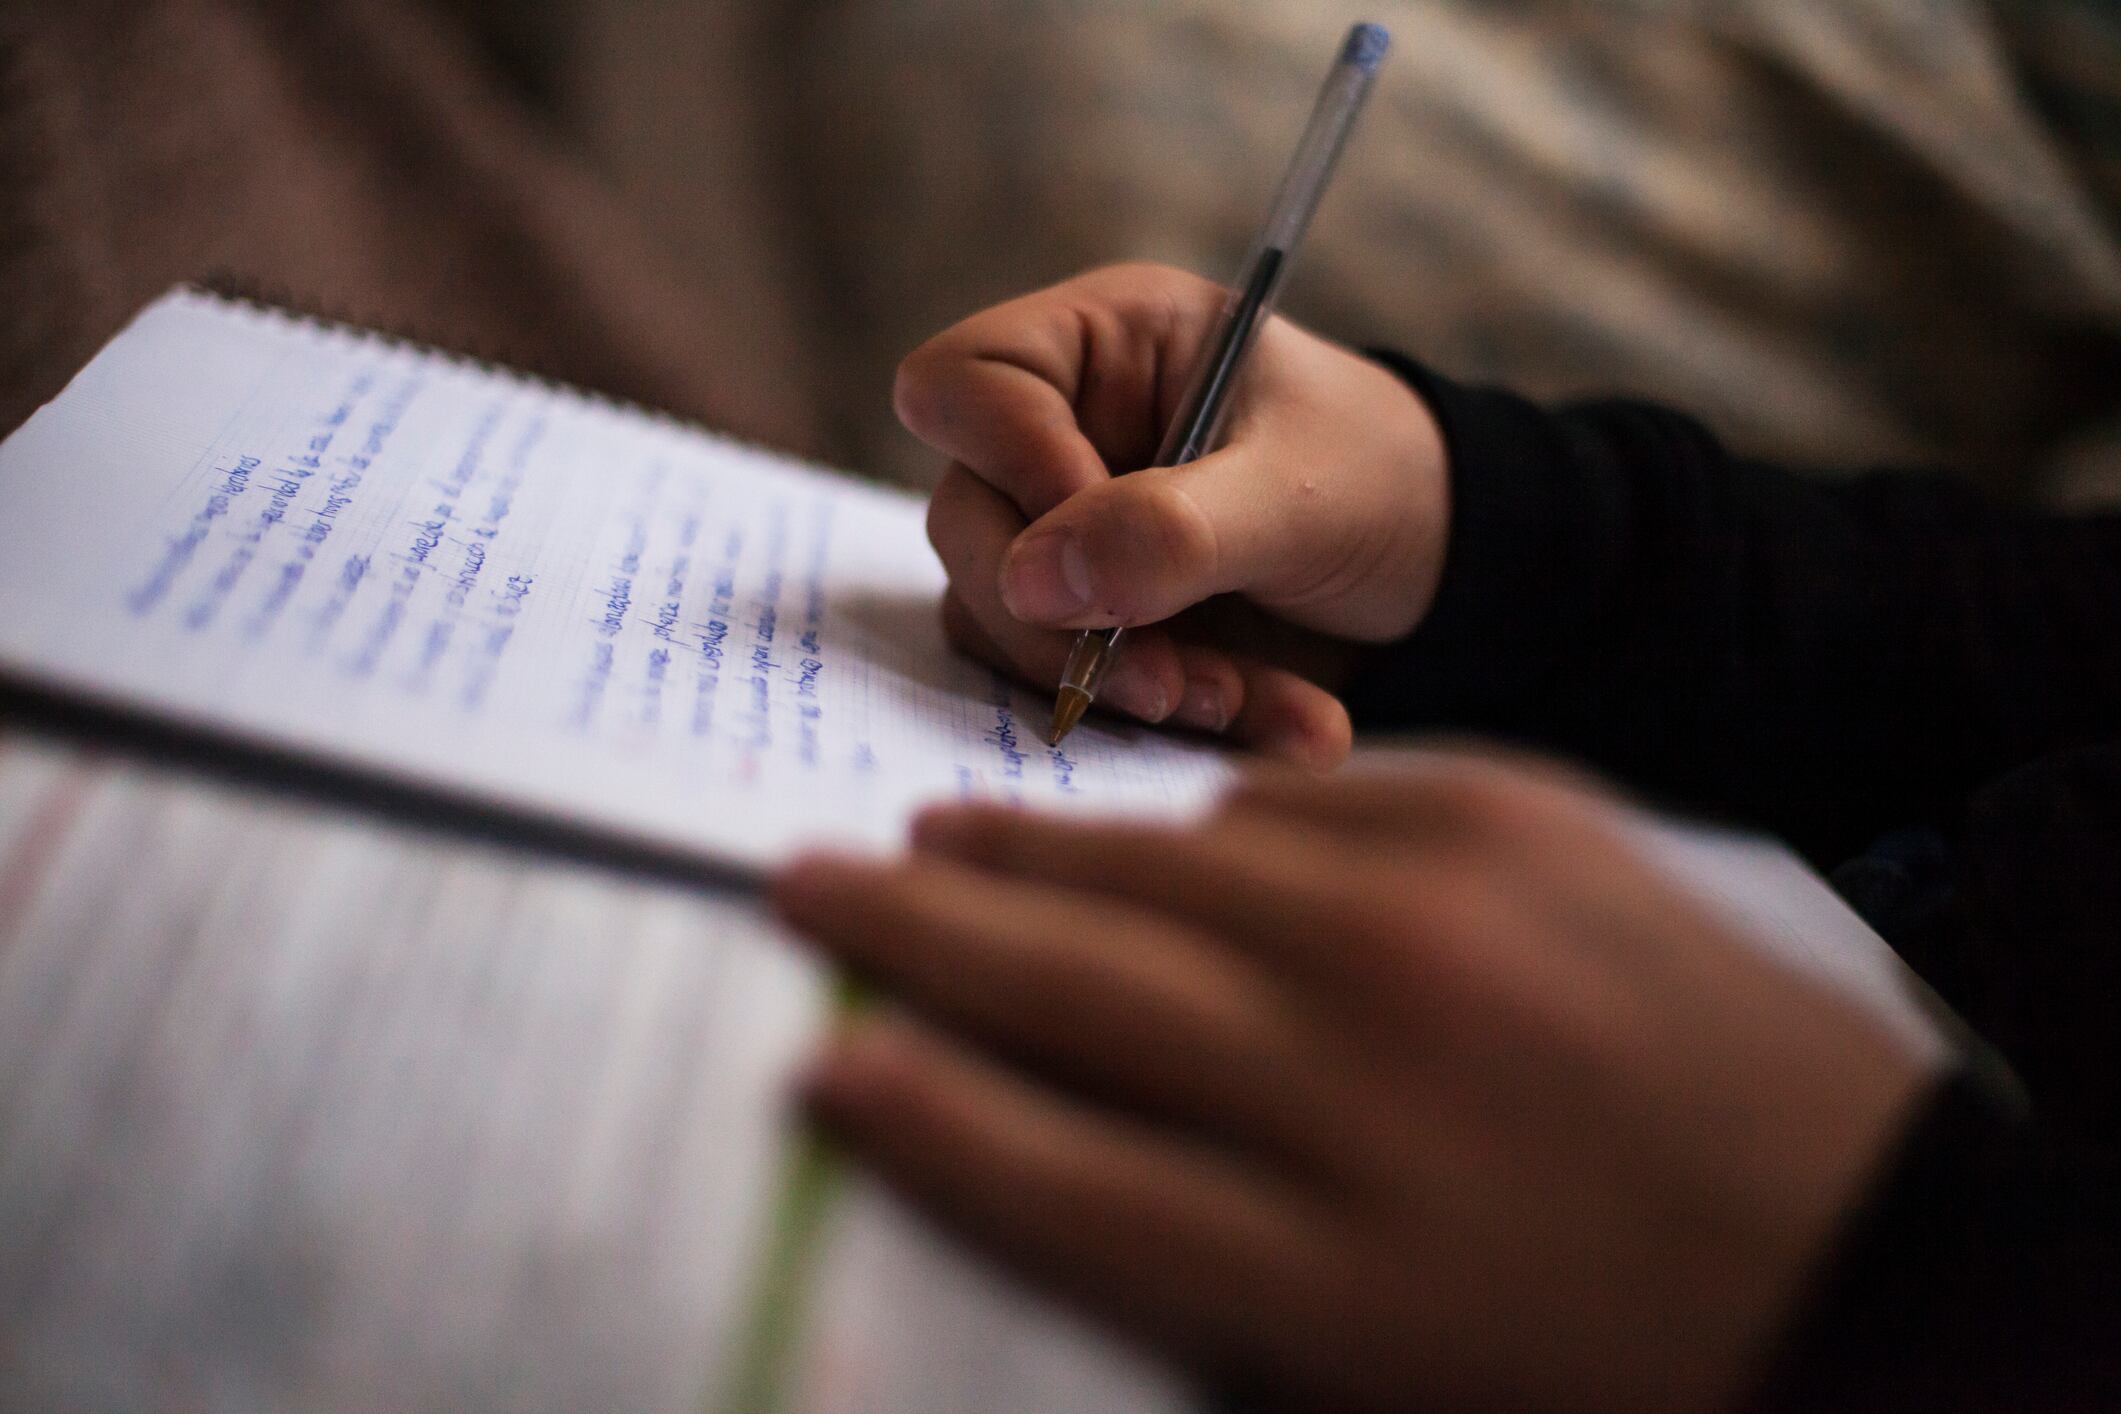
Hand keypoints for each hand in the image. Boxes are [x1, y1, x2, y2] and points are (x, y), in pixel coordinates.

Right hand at [771, 753, 1931, 1412]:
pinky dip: (1219, 824)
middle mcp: (1371, 1077)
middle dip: (916, 935)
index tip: (821, 1057)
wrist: (1875, 1239)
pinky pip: (1308, 801)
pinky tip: (1166, 837)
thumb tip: (1024, 1121)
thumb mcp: (1386, 1367)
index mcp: (1333, 1265)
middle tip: (810, 882)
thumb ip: (1198, 1253)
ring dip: (1034, 852)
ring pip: (1167, 867)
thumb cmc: (1611, 1345)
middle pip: (1074, 986)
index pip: (1049, 1173)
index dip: (915, 1112)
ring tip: (943, 841)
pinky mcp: (1526, 822)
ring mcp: (1453, 928)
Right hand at [896, 263, 1449, 768]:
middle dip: (1066, 620)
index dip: (1009, 468)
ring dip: (1115, 684)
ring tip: (1238, 702)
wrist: (1447, 571)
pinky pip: (1066, 684)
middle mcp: (1061, 433)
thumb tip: (1037, 582)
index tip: (1098, 549)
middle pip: (966, 523)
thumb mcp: (1296, 493)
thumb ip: (1172, 528)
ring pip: (1002, 621)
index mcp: (1103, 344)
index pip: (962, 384)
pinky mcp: (1088, 624)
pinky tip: (1279, 722)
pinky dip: (1165, 723)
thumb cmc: (1379, 479)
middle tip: (1168, 678)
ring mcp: (1065, 534)